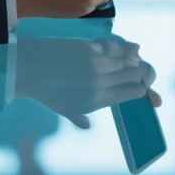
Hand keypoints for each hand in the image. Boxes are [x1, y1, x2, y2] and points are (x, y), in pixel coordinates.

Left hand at [15, 34, 160, 128]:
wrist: (30, 69)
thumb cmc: (46, 91)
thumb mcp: (63, 108)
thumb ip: (78, 117)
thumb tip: (86, 126)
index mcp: (96, 100)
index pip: (131, 94)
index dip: (141, 91)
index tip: (144, 88)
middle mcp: (100, 83)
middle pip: (133, 77)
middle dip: (142, 76)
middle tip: (145, 74)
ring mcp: (96, 65)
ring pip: (127, 62)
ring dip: (135, 62)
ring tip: (138, 63)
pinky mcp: (90, 49)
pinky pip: (116, 48)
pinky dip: (127, 49)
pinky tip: (134, 49)